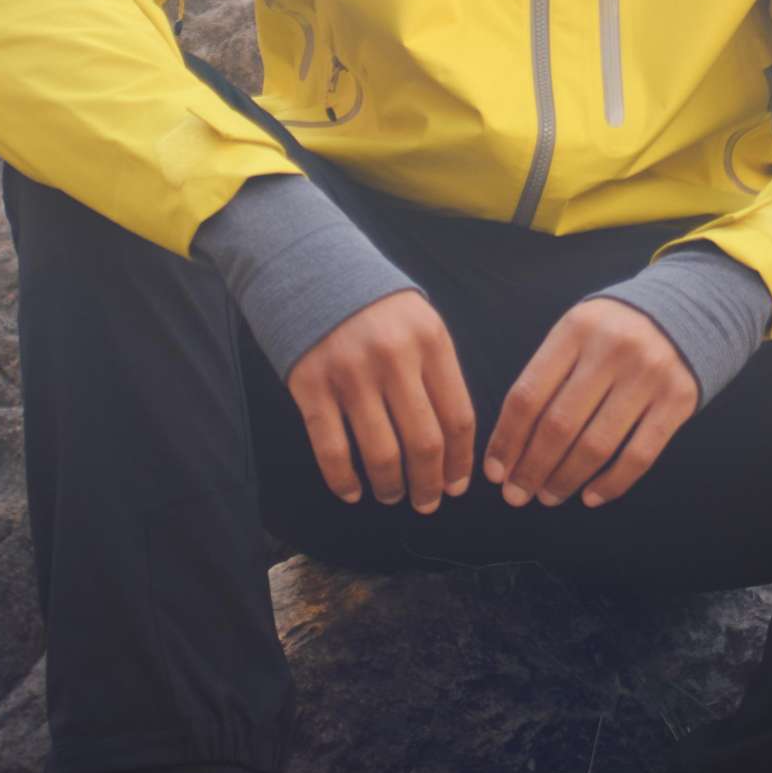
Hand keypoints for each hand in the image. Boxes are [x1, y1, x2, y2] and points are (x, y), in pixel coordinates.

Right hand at [286, 291, 475, 514]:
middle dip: (429, 484)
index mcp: (430, 341)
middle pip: (424, 442)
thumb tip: (454, 445)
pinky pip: (331, 449)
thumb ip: (438, 372)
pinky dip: (344, 480)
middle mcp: (394, 358)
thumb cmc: (377, 307)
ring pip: (381, 452)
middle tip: (427, 503)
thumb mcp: (421, 323)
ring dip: (391, 486)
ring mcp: (350, 373)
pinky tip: (353, 492)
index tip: (458, 485)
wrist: (312, 269)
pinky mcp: (310, 386)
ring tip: (393, 495)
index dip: (460, 461)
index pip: (458, 417)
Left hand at [483, 298, 698, 508]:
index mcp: (576, 330)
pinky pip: (639, 455)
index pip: (529, 395)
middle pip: (559, 425)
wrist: (685, 311)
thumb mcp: (577, 332)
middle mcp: (613, 350)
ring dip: (566, 480)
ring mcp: (648, 376)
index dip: (507, 439)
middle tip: (516, 495)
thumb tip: (510, 443)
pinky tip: (590, 497)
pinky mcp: (678, 400)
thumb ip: (547, 374)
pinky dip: (611, 484)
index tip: (495, 472)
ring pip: (596, 445)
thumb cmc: (613, 332)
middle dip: (531, 468)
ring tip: (548, 497)